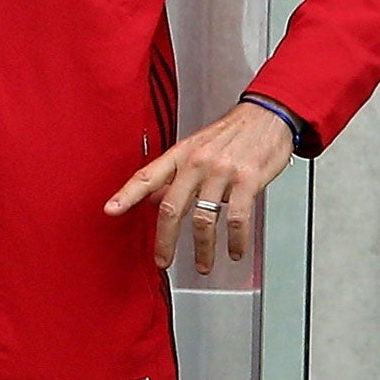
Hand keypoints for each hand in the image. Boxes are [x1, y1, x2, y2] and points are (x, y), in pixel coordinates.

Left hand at [104, 101, 295, 273]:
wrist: (268, 116)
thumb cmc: (232, 133)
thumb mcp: (195, 147)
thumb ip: (174, 174)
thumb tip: (153, 199)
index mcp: (180, 154)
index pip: (146, 176)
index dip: (126, 194)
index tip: (110, 210)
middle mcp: (197, 163)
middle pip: (171, 207)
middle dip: (165, 240)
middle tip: (162, 260)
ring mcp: (221, 172)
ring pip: (203, 219)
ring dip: (203, 248)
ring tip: (203, 264)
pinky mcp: (247, 181)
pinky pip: (236, 218)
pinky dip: (235, 240)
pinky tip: (234, 250)